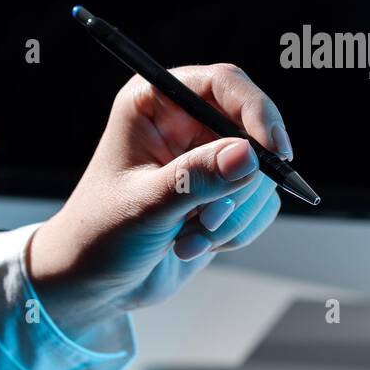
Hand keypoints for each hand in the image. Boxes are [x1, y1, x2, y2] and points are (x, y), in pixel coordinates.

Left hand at [26, 63, 292, 344]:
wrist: (93, 284)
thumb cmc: (99, 234)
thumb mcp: (145, 205)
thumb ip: (196, 178)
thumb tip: (250, 156)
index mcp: (157, 103)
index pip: (225, 84)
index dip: (257, 112)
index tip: (276, 153)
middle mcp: (187, 123)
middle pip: (253, 134)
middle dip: (237, 187)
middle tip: (206, 220)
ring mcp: (209, 160)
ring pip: (261, 177)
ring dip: (232, 218)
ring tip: (187, 239)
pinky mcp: (225, 194)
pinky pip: (261, 206)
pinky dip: (236, 232)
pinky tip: (194, 244)